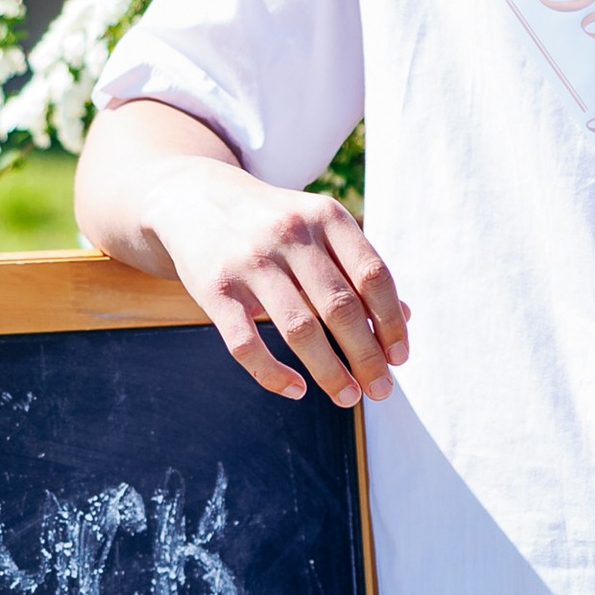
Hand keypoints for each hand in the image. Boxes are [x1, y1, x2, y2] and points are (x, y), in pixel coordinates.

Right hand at [79, 103, 408, 406]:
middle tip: (381, 390)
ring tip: (348, 397)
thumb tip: (403, 320)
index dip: (391, 322)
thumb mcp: (318, 228)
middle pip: (341, 308)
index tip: (399, 358)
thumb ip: (357, 268)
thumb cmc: (273, 224)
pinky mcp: (215, 289)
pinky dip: (274, 375)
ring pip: (299, 331)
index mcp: (325, 217)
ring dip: (330, 372)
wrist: (192, 197)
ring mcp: (250, 261)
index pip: (373, 276)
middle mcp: (290, 234)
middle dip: (368, 358)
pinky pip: (247, 345)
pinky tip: (297, 390)